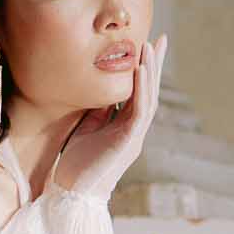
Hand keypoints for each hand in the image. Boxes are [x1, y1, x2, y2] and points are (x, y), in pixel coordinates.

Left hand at [51, 34, 167, 202]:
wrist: (72, 194)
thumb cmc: (77, 165)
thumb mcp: (86, 128)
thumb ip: (97, 110)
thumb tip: (103, 88)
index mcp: (124, 127)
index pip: (138, 93)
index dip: (144, 71)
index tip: (146, 46)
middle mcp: (133, 130)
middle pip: (149, 92)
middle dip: (155, 65)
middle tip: (161, 39)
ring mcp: (133, 136)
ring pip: (148, 98)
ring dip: (150, 72)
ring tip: (150, 47)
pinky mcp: (128, 142)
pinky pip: (139, 111)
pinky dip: (141, 89)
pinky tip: (141, 70)